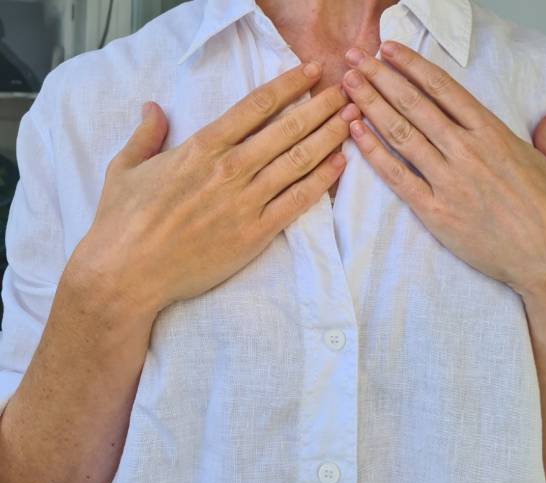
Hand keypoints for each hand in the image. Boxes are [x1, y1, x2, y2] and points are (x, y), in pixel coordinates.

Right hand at [69, 62, 359, 315]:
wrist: (128, 274)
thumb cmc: (122, 222)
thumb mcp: (125, 169)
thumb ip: (145, 135)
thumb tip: (152, 106)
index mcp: (200, 147)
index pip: (255, 106)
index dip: (288, 85)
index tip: (312, 72)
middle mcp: (229, 169)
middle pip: (286, 128)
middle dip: (320, 106)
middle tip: (346, 91)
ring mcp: (245, 202)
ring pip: (297, 161)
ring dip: (328, 137)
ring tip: (352, 120)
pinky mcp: (255, 234)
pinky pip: (297, 202)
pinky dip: (321, 181)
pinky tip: (340, 164)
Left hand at [341, 41, 545, 300]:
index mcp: (494, 133)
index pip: (444, 90)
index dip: (413, 66)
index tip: (389, 50)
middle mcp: (465, 150)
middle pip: (414, 105)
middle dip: (381, 78)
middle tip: (355, 58)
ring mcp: (447, 181)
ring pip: (401, 134)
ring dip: (371, 106)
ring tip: (348, 85)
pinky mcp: (435, 212)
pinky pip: (397, 177)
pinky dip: (374, 153)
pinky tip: (356, 133)